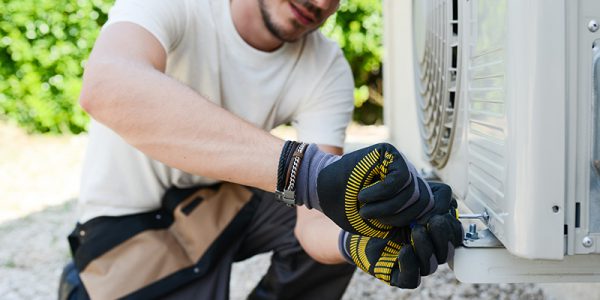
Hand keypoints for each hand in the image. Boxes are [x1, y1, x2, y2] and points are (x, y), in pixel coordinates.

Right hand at [315, 143, 433, 237]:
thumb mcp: (381, 224)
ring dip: (387, 208)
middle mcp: (409, 175)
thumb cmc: (350, 209)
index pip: (435, 204)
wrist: (322, 190)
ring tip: (365, 210)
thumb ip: (404, 223)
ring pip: (412, 191)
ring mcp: (400, 162)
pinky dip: (380, 194)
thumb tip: (430, 224)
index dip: (428, 217)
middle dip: (400, 218)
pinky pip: (399, 179)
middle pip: (424, 201)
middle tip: (375, 220)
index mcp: (410, 192)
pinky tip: (363, 196)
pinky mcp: (388, 152)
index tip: (411, 228)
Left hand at [339, 183, 462, 288]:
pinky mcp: (399, 276)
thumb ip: (432, 197)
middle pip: (447, 252)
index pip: (455, 236)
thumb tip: (448, 203)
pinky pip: (412, 279)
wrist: (357, 222)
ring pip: (431, 266)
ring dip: (426, 247)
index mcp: (434, 233)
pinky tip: (405, 250)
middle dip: (443, 236)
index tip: (441, 212)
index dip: (452, 226)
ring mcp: (414, 264)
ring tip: (416, 229)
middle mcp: (428, 251)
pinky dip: (411, 265)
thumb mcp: (411, 197)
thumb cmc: (386, 208)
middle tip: (434, 220)